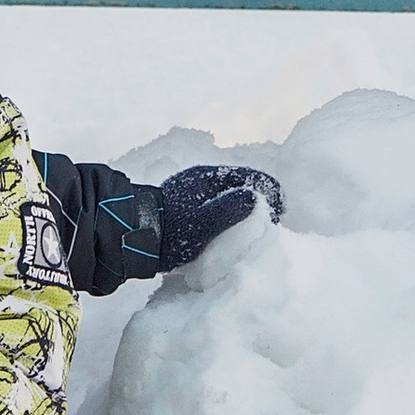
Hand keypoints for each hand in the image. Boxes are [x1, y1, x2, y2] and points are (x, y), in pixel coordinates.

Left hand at [150, 160, 284, 265]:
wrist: (133, 238)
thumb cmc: (170, 231)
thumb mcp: (203, 223)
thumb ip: (230, 208)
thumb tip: (255, 196)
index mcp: (209, 178)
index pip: (250, 176)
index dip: (270, 192)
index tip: (280, 211)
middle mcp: (203, 180)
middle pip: (242, 184)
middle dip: (259, 201)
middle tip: (271, 222)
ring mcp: (195, 192)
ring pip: (230, 195)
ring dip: (245, 208)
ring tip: (255, 229)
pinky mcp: (188, 206)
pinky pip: (218, 205)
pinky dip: (231, 214)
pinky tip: (233, 230)